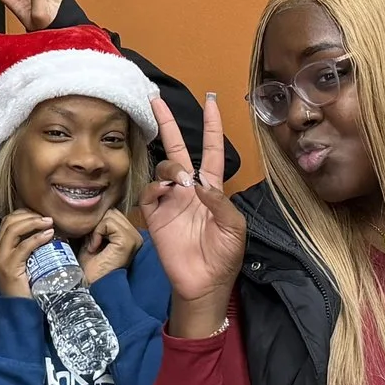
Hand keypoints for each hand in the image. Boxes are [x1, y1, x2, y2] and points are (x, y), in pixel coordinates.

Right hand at [0, 210, 57, 297]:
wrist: (20, 310)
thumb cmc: (28, 288)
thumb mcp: (28, 264)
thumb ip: (32, 251)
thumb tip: (49, 233)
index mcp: (1, 250)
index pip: (7, 222)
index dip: (24, 214)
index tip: (41, 214)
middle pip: (9, 222)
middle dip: (29, 215)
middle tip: (48, 218)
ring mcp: (2, 259)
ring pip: (13, 230)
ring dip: (33, 222)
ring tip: (49, 223)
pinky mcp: (9, 267)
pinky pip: (23, 247)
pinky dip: (37, 238)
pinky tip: (49, 235)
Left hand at [78, 207, 140, 285]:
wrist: (88, 285)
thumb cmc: (89, 266)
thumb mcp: (93, 239)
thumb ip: (98, 223)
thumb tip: (92, 205)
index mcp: (130, 235)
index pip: (113, 213)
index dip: (97, 222)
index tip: (91, 240)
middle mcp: (136, 235)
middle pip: (112, 211)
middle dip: (97, 224)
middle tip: (91, 243)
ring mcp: (134, 238)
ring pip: (110, 215)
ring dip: (95, 230)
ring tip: (93, 246)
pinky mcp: (128, 241)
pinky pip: (109, 223)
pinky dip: (97, 233)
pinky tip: (94, 248)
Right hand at [143, 96, 245, 336]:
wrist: (203, 284)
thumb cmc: (224, 257)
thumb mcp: (235, 228)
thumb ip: (221, 202)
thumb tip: (200, 182)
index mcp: (213, 189)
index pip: (212, 151)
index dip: (212, 127)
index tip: (210, 102)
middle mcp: (190, 189)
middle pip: (178, 148)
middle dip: (168, 124)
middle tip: (156, 100)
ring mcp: (171, 201)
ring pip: (164, 168)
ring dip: (171, 167)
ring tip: (180, 182)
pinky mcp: (155, 216)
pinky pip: (150, 192)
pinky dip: (156, 187)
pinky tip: (166, 192)